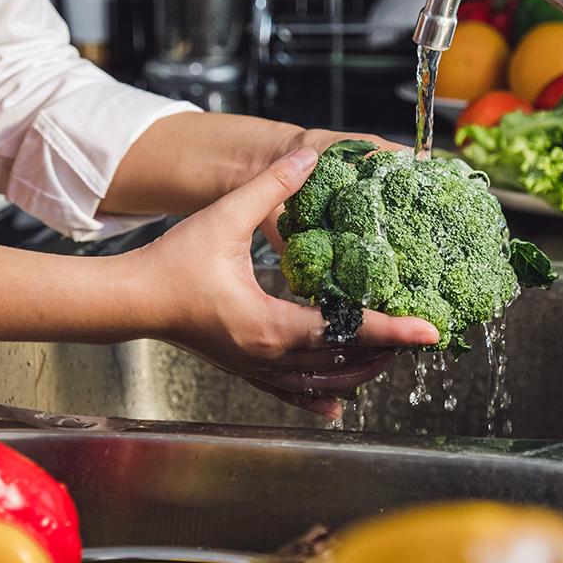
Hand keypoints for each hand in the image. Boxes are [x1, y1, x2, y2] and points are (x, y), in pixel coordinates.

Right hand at [132, 148, 438, 417]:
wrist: (132, 300)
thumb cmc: (173, 263)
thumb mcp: (225, 218)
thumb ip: (271, 187)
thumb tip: (308, 157)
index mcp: (271, 324)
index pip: (349, 330)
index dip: (395, 331)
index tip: (430, 332)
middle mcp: (270, 355)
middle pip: (345, 362)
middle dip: (387, 352)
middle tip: (418, 336)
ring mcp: (257, 367)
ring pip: (323, 383)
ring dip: (359, 372)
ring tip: (390, 359)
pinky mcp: (245, 368)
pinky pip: (290, 392)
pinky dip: (319, 397)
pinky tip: (336, 405)